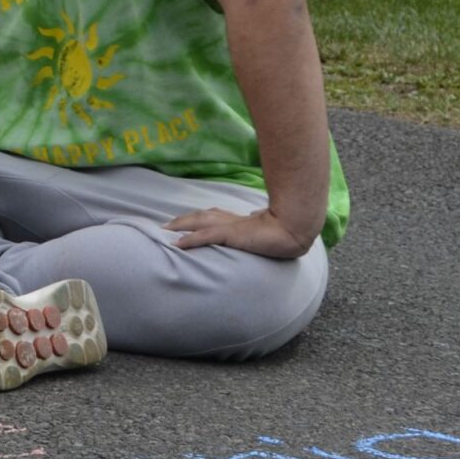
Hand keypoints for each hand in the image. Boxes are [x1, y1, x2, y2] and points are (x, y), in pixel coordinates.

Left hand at [166, 205, 315, 258]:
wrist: (295, 228)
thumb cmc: (286, 228)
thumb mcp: (267, 226)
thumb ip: (257, 222)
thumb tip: (254, 216)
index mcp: (240, 219)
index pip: (213, 214)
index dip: (198, 218)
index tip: (184, 221)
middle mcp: (232, 219)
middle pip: (201, 216)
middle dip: (182, 220)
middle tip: (165, 225)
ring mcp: (231, 226)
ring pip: (199, 222)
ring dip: (180, 226)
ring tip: (164, 230)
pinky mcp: (232, 234)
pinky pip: (206, 236)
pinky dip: (190, 239)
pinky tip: (177, 244)